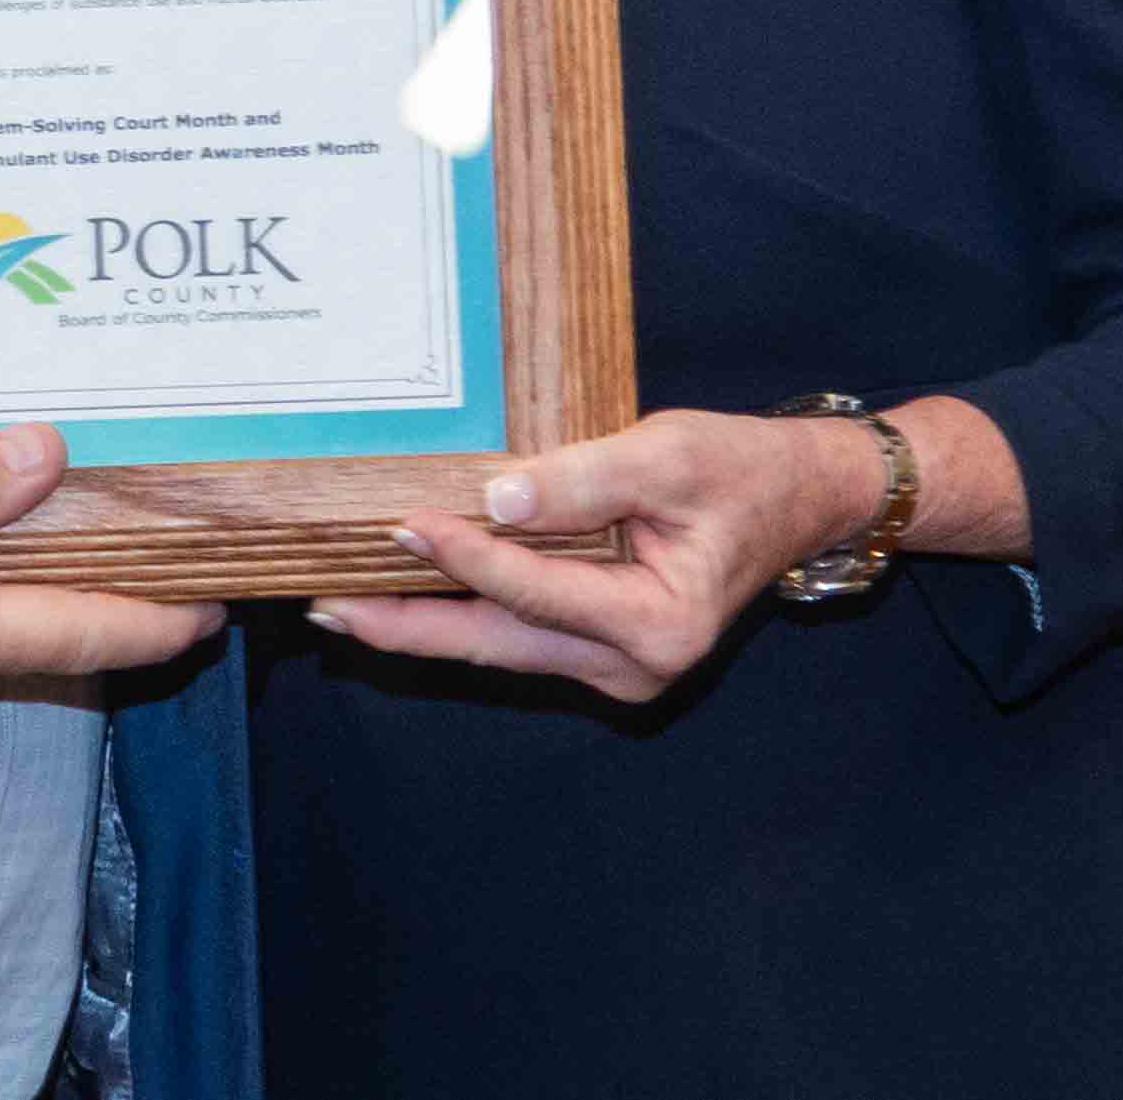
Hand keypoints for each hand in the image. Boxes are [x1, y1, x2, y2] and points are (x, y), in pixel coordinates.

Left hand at [306, 408, 891, 702]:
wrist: (798, 496)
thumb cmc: (741, 469)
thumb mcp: (669, 455)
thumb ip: (585, 479)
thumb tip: (496, 499)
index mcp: (659, 624)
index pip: (532, 591)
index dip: (462, 555)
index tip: (398, 522)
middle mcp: (635, 665)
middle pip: (496, 643)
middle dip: (406, 626)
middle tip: (324, 605)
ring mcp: (617, 667)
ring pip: (499, 647)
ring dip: (422, 625)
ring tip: (340, 603)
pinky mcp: (601, 652)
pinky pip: (518, 636)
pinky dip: (462, 613)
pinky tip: (404, 593)